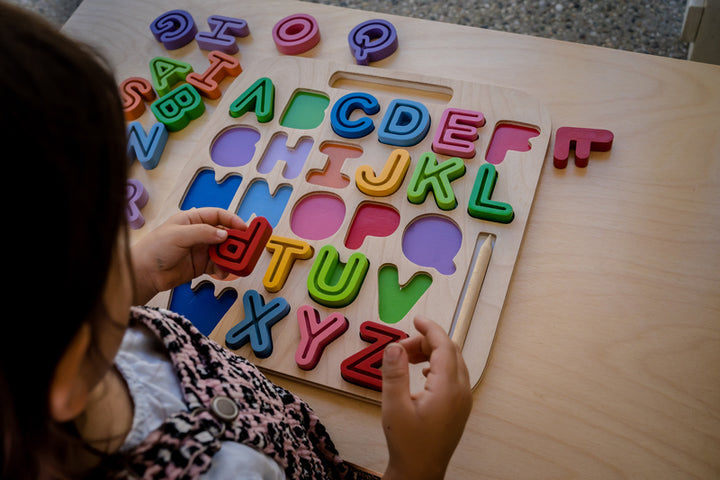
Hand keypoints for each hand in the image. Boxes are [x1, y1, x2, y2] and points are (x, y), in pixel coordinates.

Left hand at [131, 208, 245, 303]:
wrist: (145, 274)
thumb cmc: (155, 248)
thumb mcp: (179, 234)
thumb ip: (203, 233)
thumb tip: (224, 234)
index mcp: (192, 220)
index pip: (217, 215)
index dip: (232, 220)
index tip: (244, 228)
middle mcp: (199, 234)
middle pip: (224, 234)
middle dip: (236, 240)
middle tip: (245, 248)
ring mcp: (201, 250)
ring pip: (224, 250)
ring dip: (231, 256)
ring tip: (235, 262)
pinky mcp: (201, 265)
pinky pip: (219, 265)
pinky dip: (224, 268)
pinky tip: (223, 271)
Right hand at [381, 316, 471, 479]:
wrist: (420, 472)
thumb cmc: (408, 445)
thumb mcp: (394, 407)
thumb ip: (394, 374)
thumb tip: (394, 347)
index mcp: (448, 389)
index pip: (444, 346)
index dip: (431, 329)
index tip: (417, 320)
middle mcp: (461, 392)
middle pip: (449, 352)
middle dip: (426, 342)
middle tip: (400, 347)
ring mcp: (463, 400)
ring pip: (452, 363)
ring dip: (430, 354)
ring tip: (405, 360)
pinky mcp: (459, 407)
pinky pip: (452, 376)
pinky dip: (436, 366)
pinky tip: (420, 373)